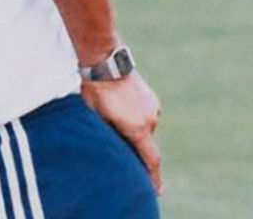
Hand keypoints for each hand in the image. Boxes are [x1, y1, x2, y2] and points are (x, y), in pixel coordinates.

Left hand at [80, 72, 162, 193]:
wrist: (105, 61)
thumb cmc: (96, 92)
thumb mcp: (97, 119)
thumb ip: (111, 138)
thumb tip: (116, 151)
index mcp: (137, 128)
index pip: (151, 160)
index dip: (154, 178)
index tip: (156, 191)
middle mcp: (150, 119)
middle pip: (143, 143)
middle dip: (132, 144)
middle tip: (114, 132)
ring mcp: (153, 107)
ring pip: (143, 128)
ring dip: (132, 128)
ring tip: (113, 113)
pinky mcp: (151, 98)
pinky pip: (144, 115)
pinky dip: (134, 117)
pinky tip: (119, 105)